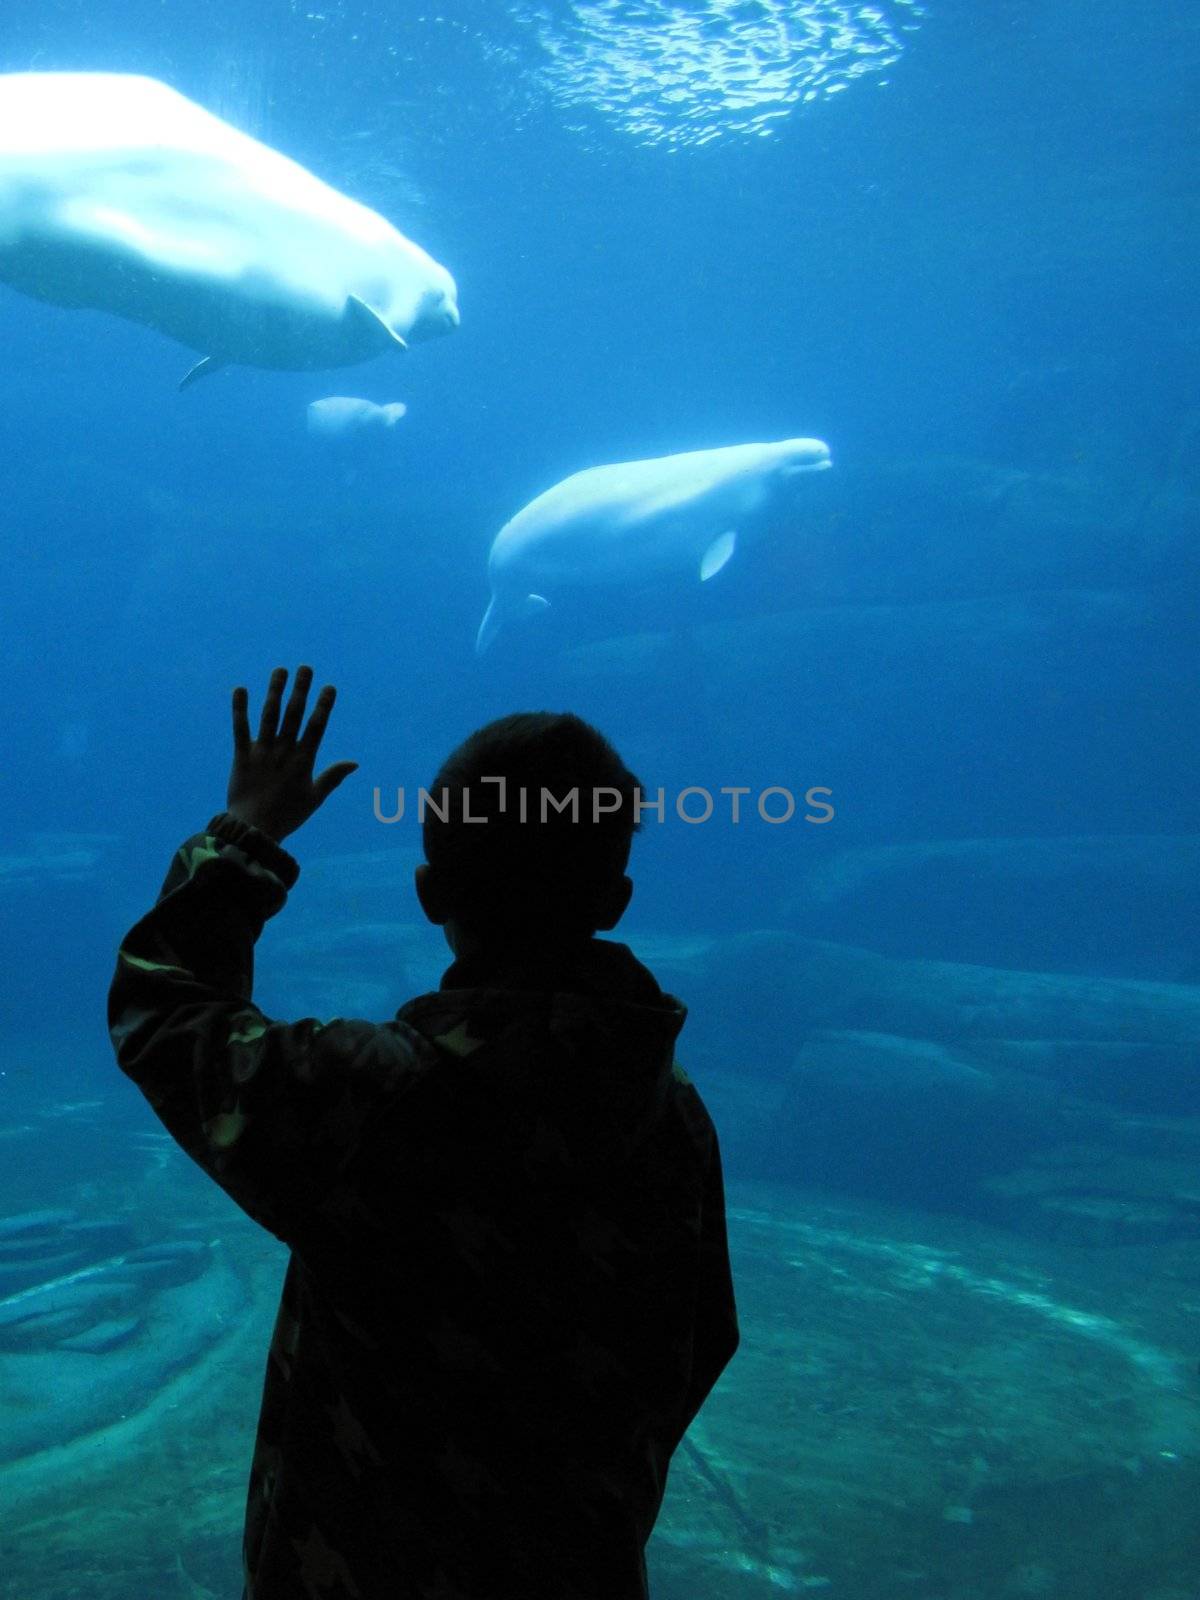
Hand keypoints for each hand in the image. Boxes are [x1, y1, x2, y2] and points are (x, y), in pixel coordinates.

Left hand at [226, 666, 357, 841]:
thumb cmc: (287, 816)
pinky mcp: (241, 757)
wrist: (253, 830)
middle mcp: (283, 752)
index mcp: (303, 761)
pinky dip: (239, 709)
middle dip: (300, 690)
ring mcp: (262, 753)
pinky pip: (240, 729)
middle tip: (305, 668)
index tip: (329, 687)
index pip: (316, 727)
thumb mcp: (314, 798)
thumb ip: (333, 777)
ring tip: (280, 671)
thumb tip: (355, 762)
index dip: (323, 706)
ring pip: (269, 716)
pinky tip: (240, 689)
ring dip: (274, 692)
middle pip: (293, 715)